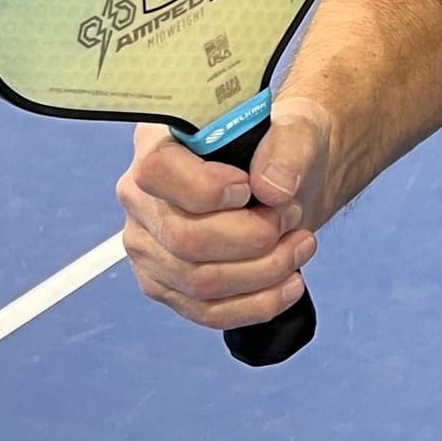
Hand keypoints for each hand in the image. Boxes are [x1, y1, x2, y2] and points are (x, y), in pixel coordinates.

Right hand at [116, 98, 332, 335]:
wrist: (284, 181)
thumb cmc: (279, 149)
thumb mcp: (296, 130)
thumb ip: (287, 148)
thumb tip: (272, 188)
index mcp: (158, 143)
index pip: (158, 172)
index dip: (206, 188)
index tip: (249, 189)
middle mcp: (141, 197)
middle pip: (184, 238)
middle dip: (253, 237)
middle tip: (290, 217)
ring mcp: (149, 246)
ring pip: (199, 282)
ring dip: (263, 270)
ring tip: (300, 246)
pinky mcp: (167, 284)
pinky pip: (206, 310)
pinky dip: (257, 303)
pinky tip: (289, 284)